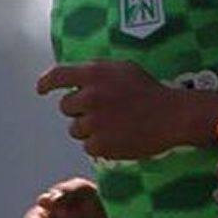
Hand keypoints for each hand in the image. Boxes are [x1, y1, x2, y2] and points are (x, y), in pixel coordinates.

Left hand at [37, 60, 195, 159]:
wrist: (174, 116)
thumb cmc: (152, 92)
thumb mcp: (125, 70)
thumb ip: (98, 74)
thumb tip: (76, 82)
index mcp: (96, 74)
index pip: (58, 75)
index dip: (46, 83)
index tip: (42, 89)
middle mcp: (90, 96)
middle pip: (66, 107)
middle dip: (81, 110)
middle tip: (105, 111)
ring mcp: (93, 121)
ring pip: (75, 129)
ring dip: (91, 129)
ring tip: (117, 125)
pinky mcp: (99, 144)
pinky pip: (89, 146)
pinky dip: (102, 144)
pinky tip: (120, 137)